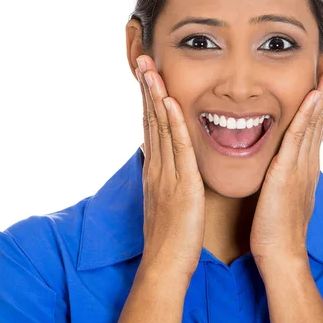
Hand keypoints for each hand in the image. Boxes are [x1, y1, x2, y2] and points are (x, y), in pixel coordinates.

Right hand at [135, 54, 204, 281]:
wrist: (165, 264)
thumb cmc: (170, 234)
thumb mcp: (162, 198)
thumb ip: (161, 173)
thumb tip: (156, 153)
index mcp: (155, 168)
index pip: (150, 125)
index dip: (147, 98)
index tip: (146, 73)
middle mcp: (157, 165)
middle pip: (149, 119)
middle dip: (146, 88)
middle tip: (142, 58)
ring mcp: (166, 173)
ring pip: (159, 128)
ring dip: (155, 96)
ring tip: (150, 69)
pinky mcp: (181, 184)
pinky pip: (178, 149)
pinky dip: (172, 124)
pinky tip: (169, 103)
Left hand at [250, 58, 322, 266]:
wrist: (281, 255)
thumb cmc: (276, 226)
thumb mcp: (283, 191)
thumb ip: (285, 171)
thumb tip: (284, 160)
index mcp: (305, 162)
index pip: (317, 121)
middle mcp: (309, 159)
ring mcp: (302, 164)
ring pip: (316, 119)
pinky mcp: (289, 172)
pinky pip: (300, 136)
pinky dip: (309, 113)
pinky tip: (316, 93)